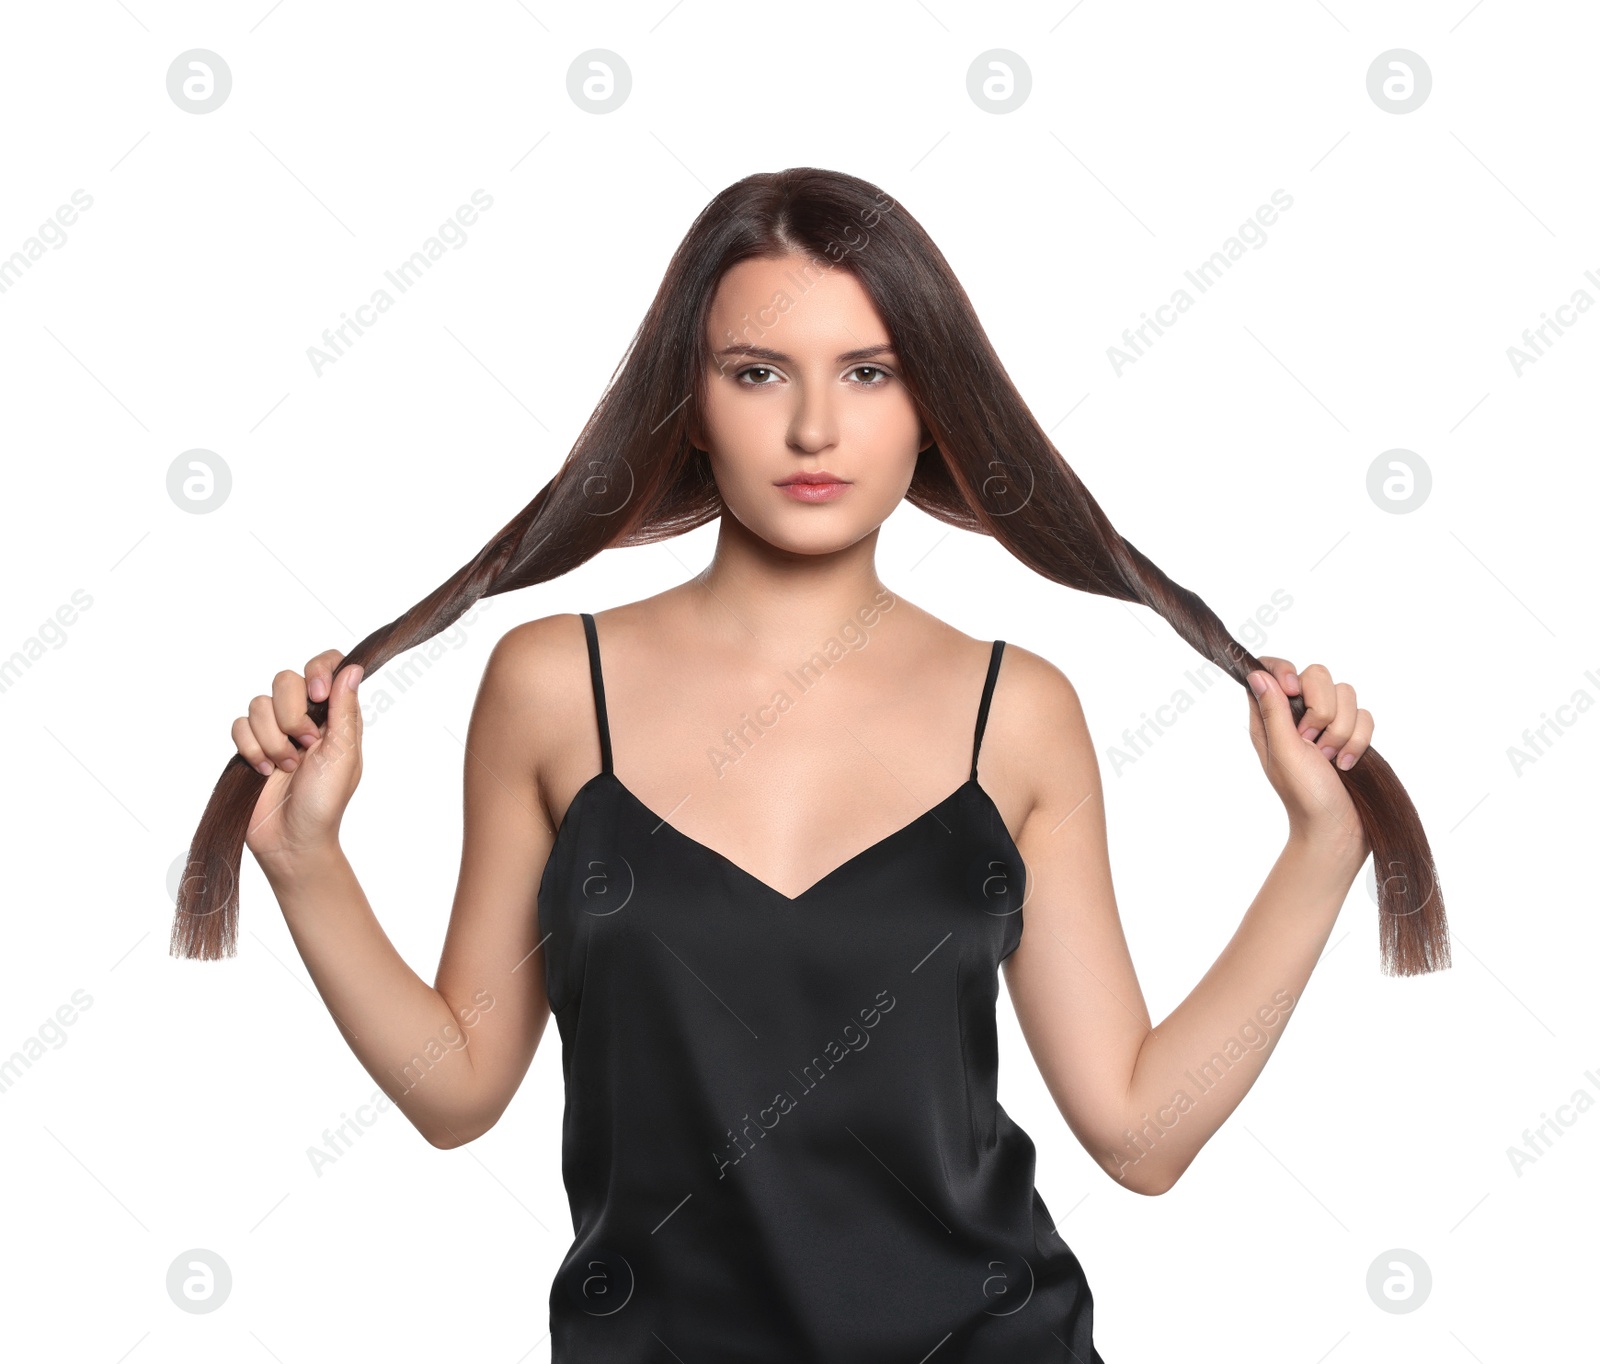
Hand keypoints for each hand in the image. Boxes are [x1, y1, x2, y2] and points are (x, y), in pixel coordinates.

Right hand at [231, 649, 364, 866]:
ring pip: (258, 703)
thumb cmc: (325, 802)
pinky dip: (251, 749)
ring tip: (286, 767)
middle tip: (305, 745)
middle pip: (286, 679)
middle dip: (291, 715)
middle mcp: (305, 717)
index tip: (317, 694)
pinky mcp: (250, 745)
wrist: (291, 839)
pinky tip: (265, 770)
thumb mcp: (343, 754)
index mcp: (334, 715)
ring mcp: (275, 730)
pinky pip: (239, 726)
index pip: (326, 665)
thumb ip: (345, 709)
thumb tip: (353, 667)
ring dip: (272, 739)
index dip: (318, 669)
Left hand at [1245, 657, 1372, 855]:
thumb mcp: (1283, 753)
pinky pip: (1365, 715)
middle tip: (1312, 742)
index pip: (1272, 669)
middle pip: (1316, 674)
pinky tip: (1347, 764)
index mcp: (1270, 717)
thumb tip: (1255, 673)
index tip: (1293, 691)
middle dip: (1322, 709)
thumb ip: (1273, 712)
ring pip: (1346, 694)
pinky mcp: (1352, 733)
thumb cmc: (1304, 796)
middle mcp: (1298, 715)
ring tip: (1330, 759)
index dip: (1286, 670)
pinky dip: (1359, 741)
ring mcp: (1327, 724)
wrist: (1338, 829)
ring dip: (1341, 731)